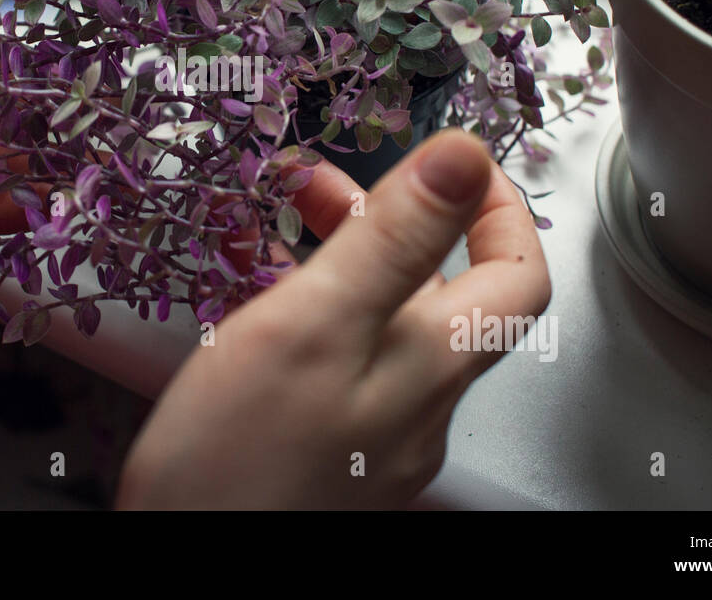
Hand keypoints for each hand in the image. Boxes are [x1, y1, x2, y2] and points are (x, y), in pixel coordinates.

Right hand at [114, 128, 549, 508]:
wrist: (193, 576)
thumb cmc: (238, 464)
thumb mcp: (316, 323)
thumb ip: (392, 240)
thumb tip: (464, 154)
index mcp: (432, 365)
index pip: (518, 276)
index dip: (499, 208)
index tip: (458, 162)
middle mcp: (418, 405)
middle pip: (443, 295)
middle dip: (392, 221)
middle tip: (328, 183)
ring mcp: (376, 438)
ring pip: (388, 328)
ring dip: (350, 262)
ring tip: (288, 225)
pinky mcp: (330, 457)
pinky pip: (347, 366)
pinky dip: (321, 313)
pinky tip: (269, 308)